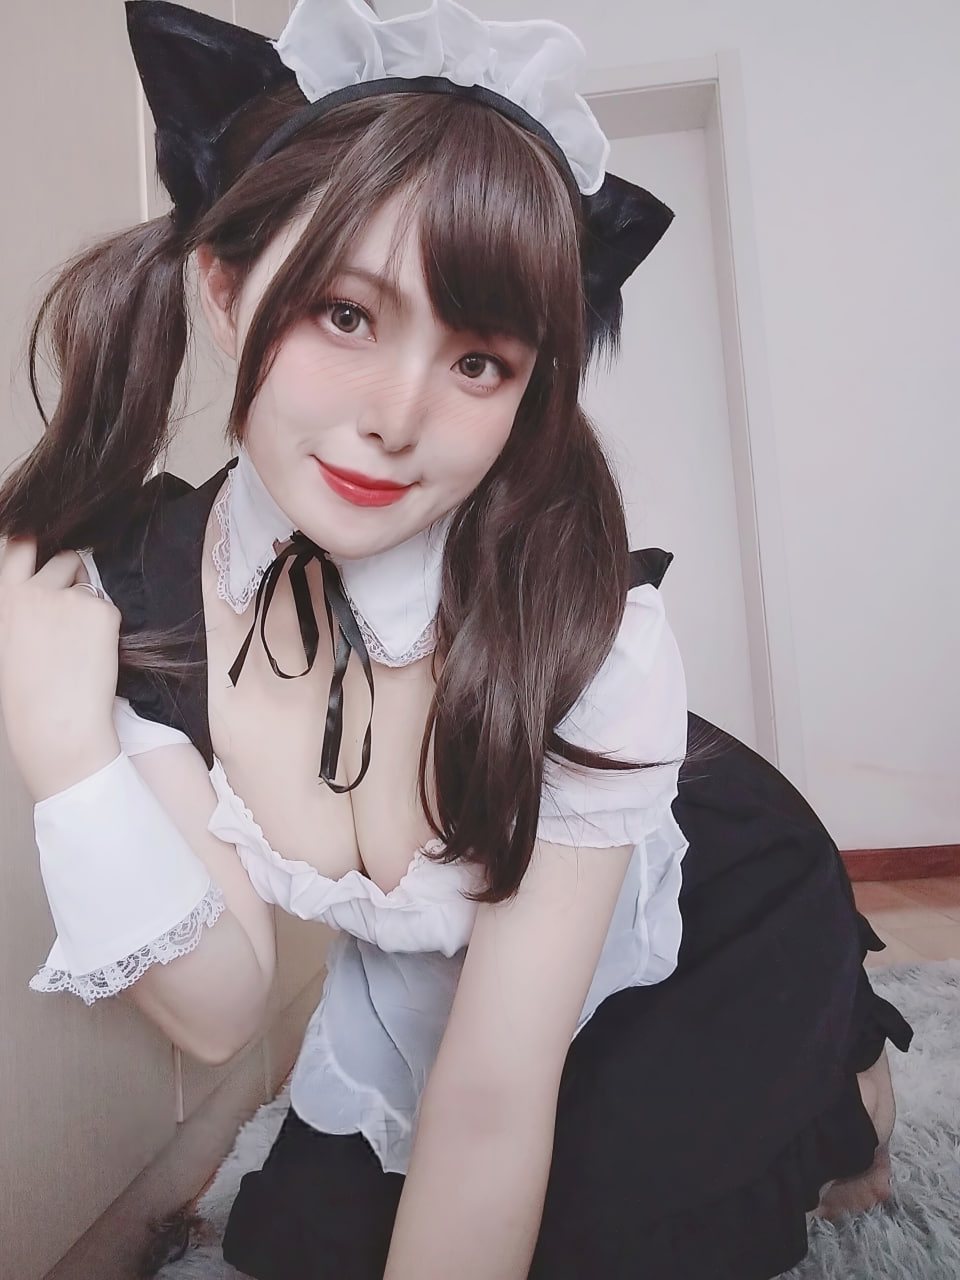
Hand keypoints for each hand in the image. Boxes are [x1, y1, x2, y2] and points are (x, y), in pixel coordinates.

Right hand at [0, 537, 121, 799]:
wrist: (56, 723)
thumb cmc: (30, 691)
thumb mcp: (10, 637)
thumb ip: (22, 604)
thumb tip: (45, 580)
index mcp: (7, 596)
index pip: (21, 545)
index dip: (36, 543)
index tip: (45, 549)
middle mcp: (34, 589)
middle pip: (63, 558)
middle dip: (71, 575)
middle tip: (71, 614)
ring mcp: (69, 597)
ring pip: (88, 580)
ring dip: (89, 596)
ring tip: (80, 639)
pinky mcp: (102, 610)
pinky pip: (109, 606)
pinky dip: (107, 624)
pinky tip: (94, 652)